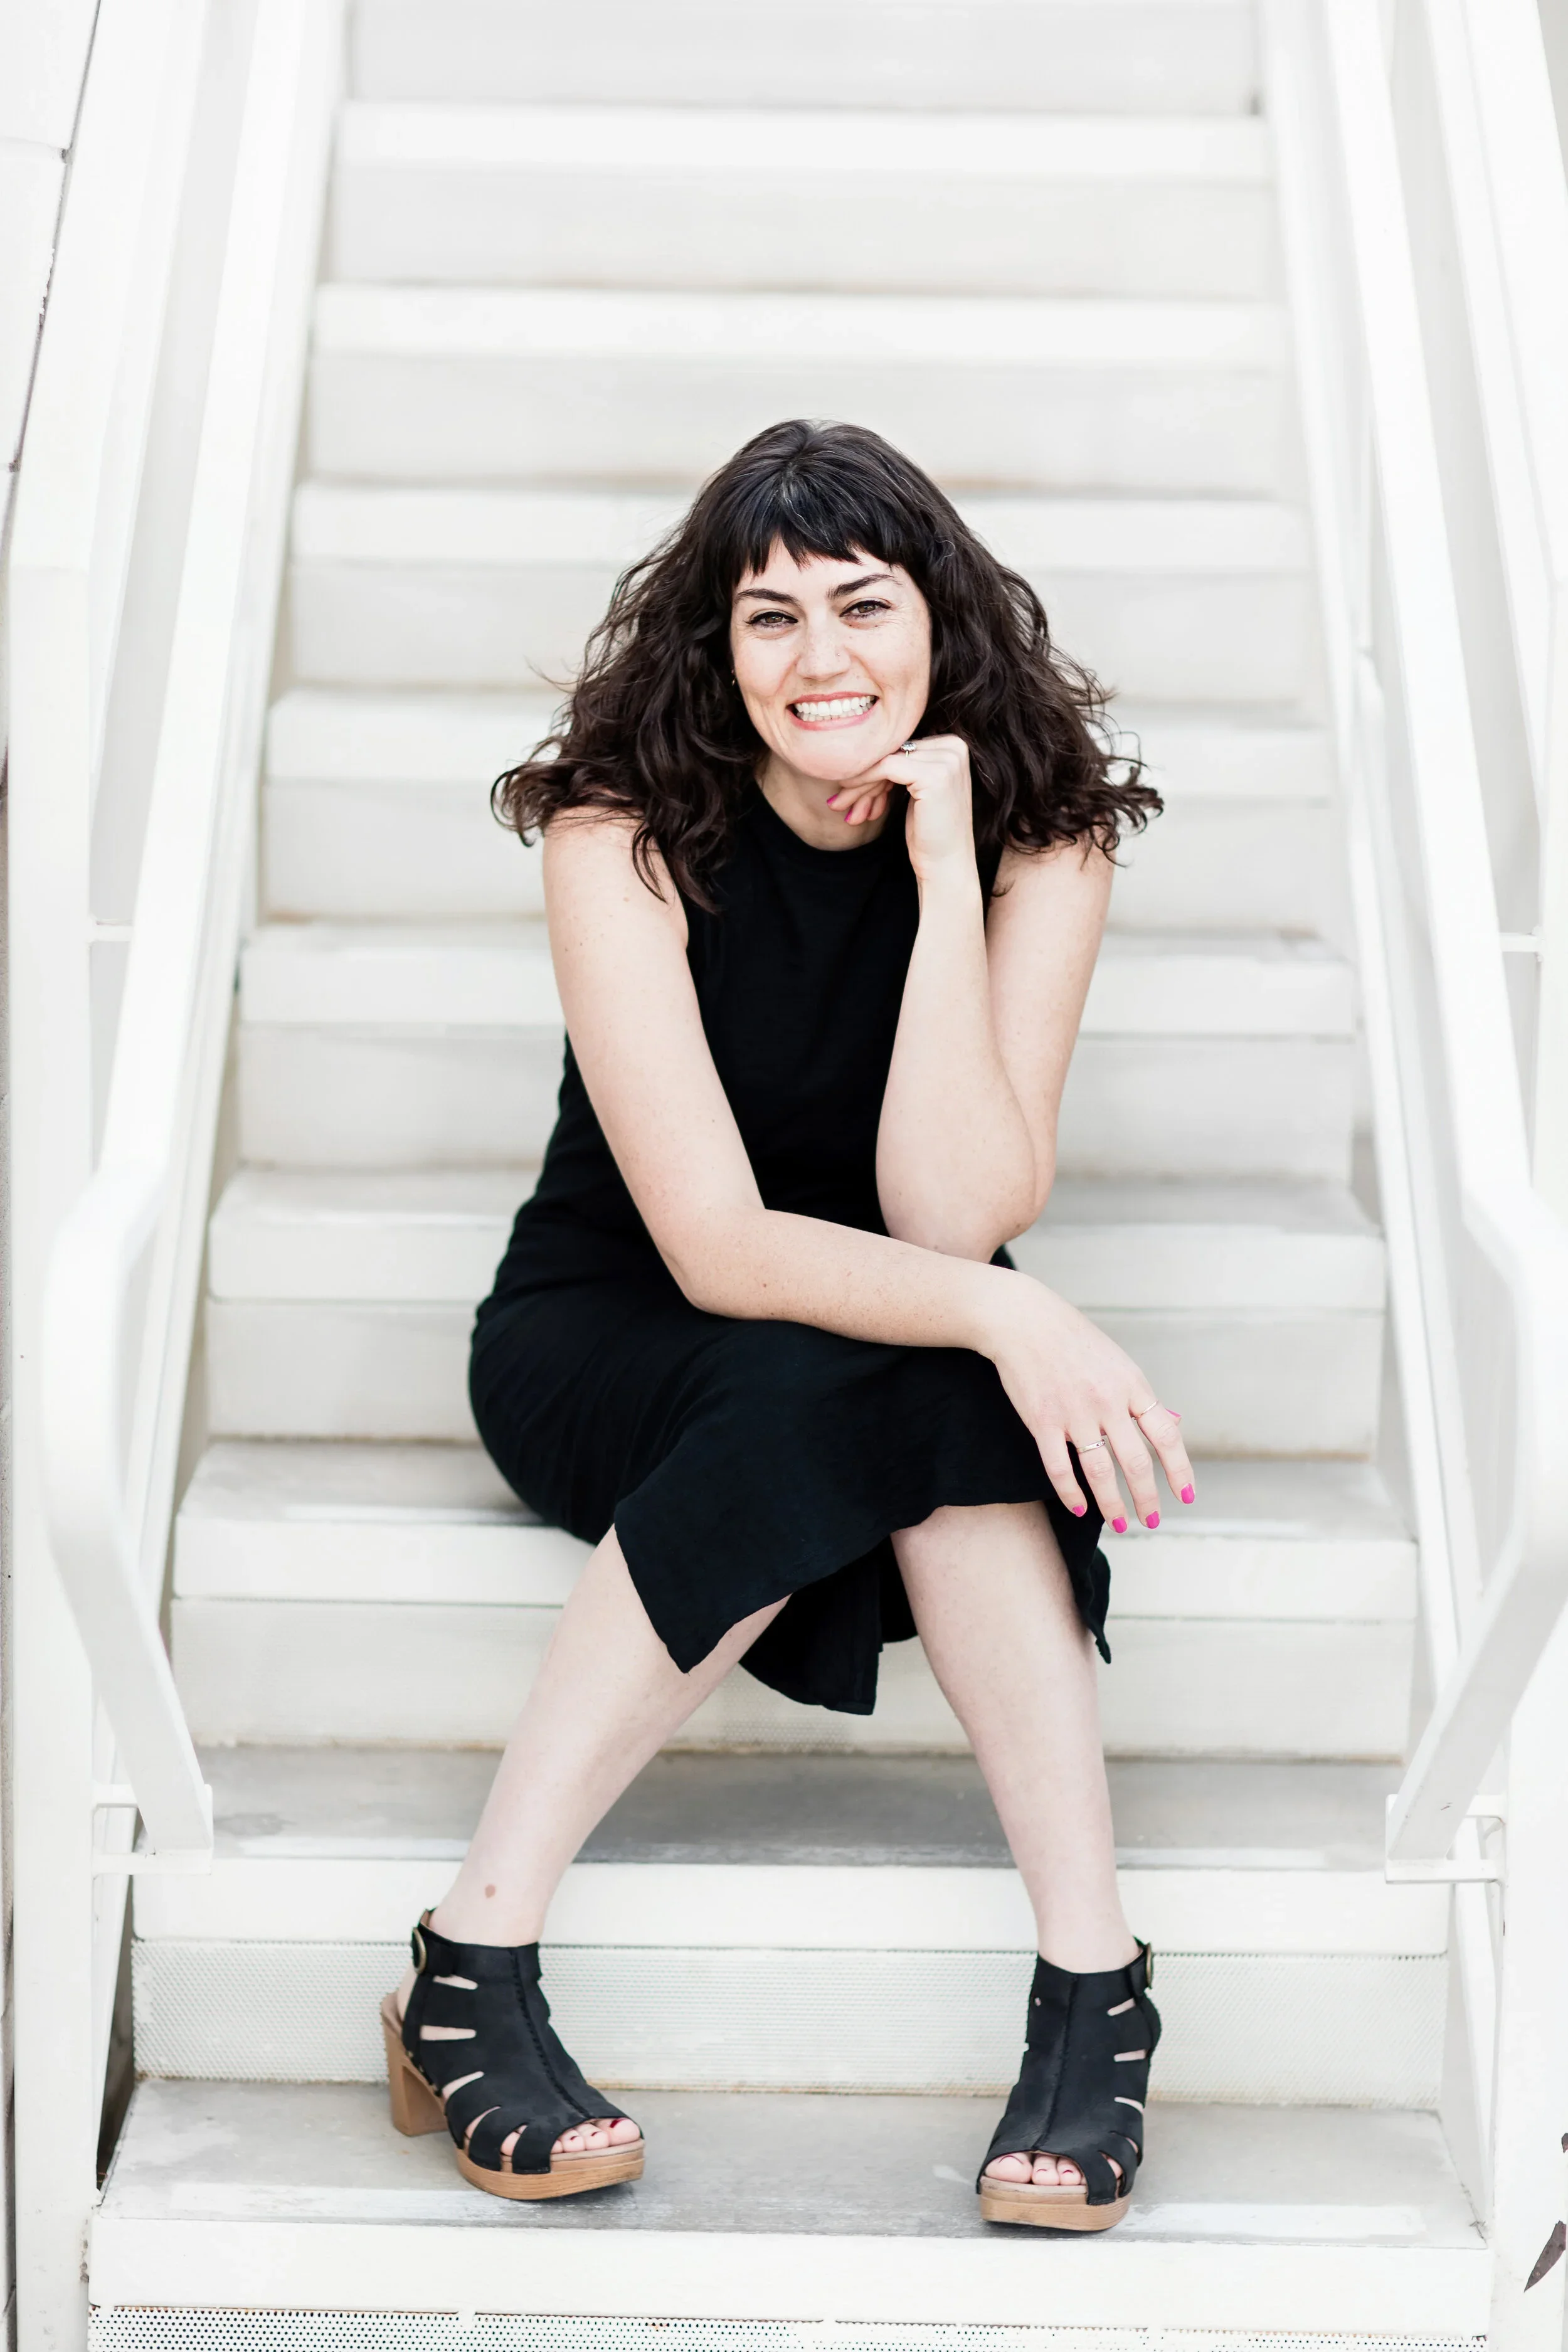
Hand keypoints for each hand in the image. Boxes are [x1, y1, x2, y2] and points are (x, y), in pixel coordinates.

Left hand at [826, 733, 974, 881]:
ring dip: (859, 784)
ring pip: (887, 760)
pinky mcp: (934, 775)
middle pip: (894, 753)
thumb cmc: (930, 832)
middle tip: (838, 799)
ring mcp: (947, 760)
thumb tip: (862, 749)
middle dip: (863, 777)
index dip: (873, 768)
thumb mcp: (918, 790)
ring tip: (838, 804)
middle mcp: (955, 747)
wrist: (947, 865)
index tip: (847, 788)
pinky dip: (864, 781)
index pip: (902, 748)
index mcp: (954, 746)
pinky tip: (847, 798)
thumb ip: (904, 766)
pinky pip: (886, 768)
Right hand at [984, 1276, 1195, 1530]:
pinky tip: (1080, 1507)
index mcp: (1132, 1385)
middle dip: (1147, 1499)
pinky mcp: (1042, 1421)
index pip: (1165, 1436)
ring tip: (1120, 1524)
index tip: (1185, 1495)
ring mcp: (1074, 1412)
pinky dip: (1071, 1493)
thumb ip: (1139, 1397)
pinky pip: (1059, 1467)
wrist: (1024, 1321)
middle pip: (1135, 1463)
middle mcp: (1107, 1401)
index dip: (1179, 1470)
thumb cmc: (1073, 1341)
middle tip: (1151, 1520)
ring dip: (1113, 1505)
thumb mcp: (1118, 1362)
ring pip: (1099, 1472)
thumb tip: (1169, 1426)